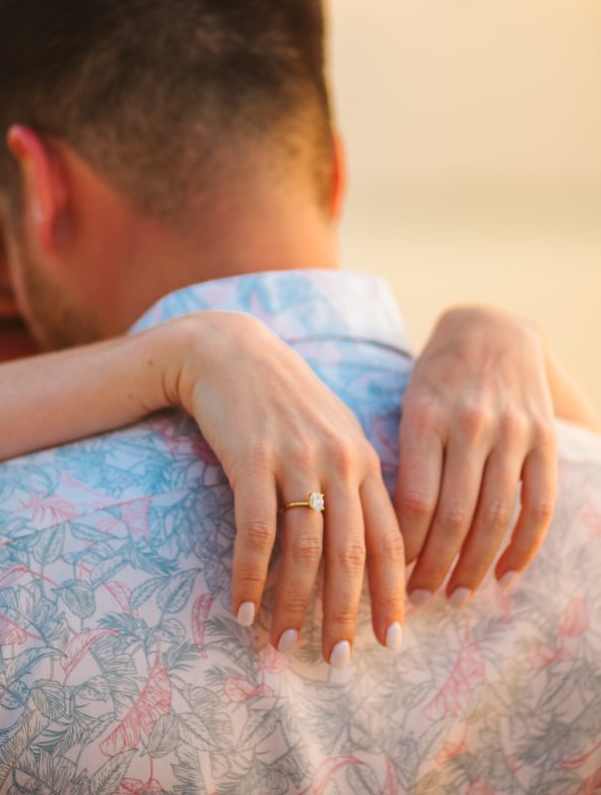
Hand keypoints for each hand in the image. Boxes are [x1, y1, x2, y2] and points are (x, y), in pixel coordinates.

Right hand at [175, 312, 404, 663]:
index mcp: (363, 458)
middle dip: (346, 612)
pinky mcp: (251, 459)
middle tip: (340, 660)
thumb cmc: (285, 397)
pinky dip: (251, 575)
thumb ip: (355, 478)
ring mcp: (295, 459)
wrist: (230, 351)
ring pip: (304, 548)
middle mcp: (337, 461)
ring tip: (286, 644)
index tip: (392, 638)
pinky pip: (256, 530)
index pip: (389, 538)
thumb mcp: (333, 429)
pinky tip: (243, 608)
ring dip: (295, 604)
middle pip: (350, 552)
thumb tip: (372, 542)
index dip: (392, 591)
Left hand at [395, 306, 557, 606]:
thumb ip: (404, 461)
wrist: (490, 329)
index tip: (391, 578)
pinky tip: (506, 575)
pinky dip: (524, 547)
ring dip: (476, 566)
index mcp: (425, 416)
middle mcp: (470, 425)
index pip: (416, 502)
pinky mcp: (543, 439)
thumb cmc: (435, 376)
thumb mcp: (407, 405)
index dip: (405, 549)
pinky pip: (538, 504)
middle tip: (421, 600)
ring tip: (458, 595)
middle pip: (454, 517)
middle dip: (436, 568)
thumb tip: (386, 533)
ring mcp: (511, 432)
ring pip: (496, 517)